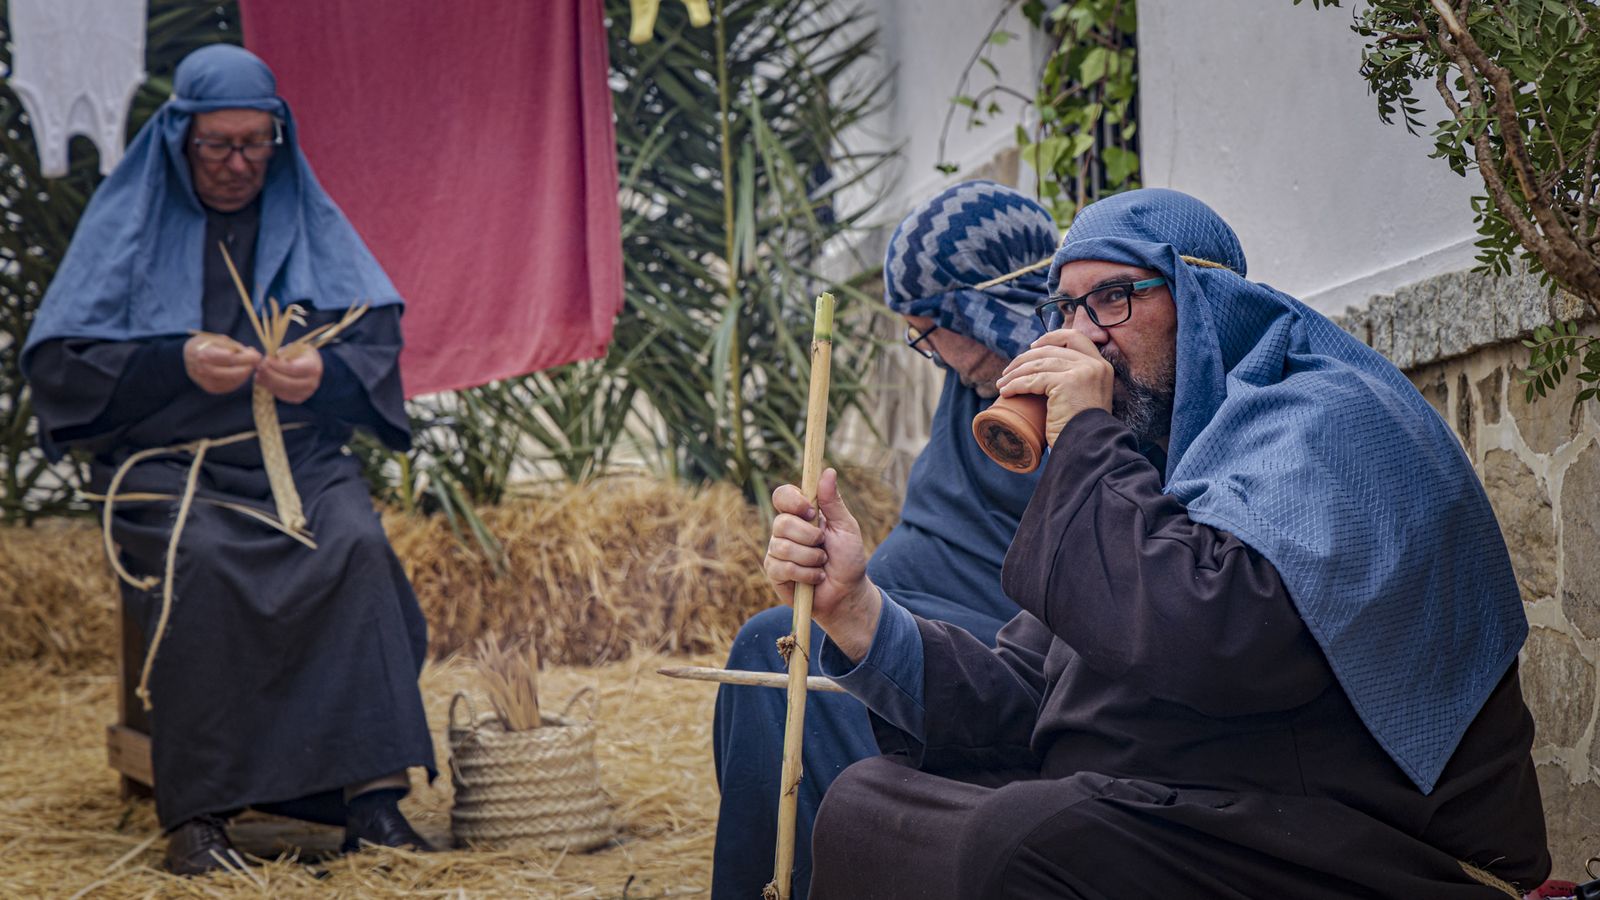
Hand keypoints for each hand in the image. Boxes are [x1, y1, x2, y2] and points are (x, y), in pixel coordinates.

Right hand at [184, 333, 261, 393]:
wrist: (188, 355)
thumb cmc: (206, 344)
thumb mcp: (216, 338)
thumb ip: (233, 345)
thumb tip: (251, 352)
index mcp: (203, 354)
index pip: (227, 358)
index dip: (244, 357)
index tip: (256, 355)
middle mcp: (202, 369)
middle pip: (230, 371)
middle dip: (247, 367)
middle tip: (257, 361)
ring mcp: (205, 381)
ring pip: (231, 381)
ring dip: (244, 374)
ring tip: (250, 366)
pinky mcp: (210, 388)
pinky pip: (228, 386)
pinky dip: (238, 380)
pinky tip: (243, 373)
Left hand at [255, 345, 323, 403]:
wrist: (314, 367)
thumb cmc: (302, 355)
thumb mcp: (296, 348)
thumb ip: (286, 352)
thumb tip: (274, 357)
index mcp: (313, 368)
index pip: (292, 369)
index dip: (277, 365)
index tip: (265, 359)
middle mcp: (311, 383)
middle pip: (287, 383)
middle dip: (270, 375)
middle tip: (259, 368)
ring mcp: (306, 393)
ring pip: (283, 391)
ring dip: (268, 383)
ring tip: (257, 374)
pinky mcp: (298, 399)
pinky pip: (282, 395)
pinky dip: (270, 388)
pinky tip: (262, 381)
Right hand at [763, 467, 880, 661]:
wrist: (847, 595)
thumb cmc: (848, 560)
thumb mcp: (846, 528)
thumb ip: (834, 502)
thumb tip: (828, 471)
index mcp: (802, 515)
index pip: (783, 495)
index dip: (792, 501)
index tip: (811, 511)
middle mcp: (786, 529)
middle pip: (782, 522)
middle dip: (809, 537)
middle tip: (824, 546)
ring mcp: (777, 551)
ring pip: (782, 546)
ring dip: (810, 558)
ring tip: (822, 565)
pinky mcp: (775, 572)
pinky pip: (782, 567)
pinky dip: (805, 574)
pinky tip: (814, 579)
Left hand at [995, 329, 1113, 446]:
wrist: (1089, 447)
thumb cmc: (1082, 431)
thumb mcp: (1085, 399)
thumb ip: (1075, 383)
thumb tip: (1045, 377)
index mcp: (1101, 366)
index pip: (1075, 337)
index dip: (1051, 337)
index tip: (1032, 346)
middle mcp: (1094, 365)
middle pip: (1052, 349)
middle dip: (1025, 358)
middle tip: (1008, 371)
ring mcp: (1082, 371)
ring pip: (1038, 364)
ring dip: (1015, 373)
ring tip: (1002, 384)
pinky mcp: (1067, 382)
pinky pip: (1033, 380)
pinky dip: (1015, 385)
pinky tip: (1005, 391)